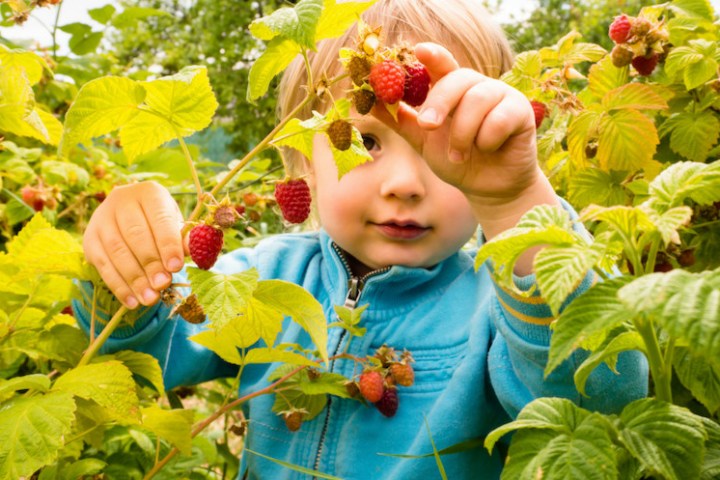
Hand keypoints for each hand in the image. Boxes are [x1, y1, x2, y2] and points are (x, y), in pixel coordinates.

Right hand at [83, 181, 186, 308]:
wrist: (128, 215)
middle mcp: (121, 200)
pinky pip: (102, 264)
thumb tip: (196, 253)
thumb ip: (184, 238)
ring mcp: (101, 219)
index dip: (168, 244)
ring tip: (150, 298)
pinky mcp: (90, 239)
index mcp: (149, 193)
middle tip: (163, 285)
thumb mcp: (176, 224)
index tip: (176, 267)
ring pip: (117, 251)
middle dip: (150, 263)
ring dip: (134, 278)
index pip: (159, 219)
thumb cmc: (160, 222)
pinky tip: (132, 301)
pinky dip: (118, 286)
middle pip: (135, 235)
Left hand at [374, 42, 539, 202]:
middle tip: (428, 126)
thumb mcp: (423, 142)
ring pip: (477, 100)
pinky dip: (487, 139)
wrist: (487, 188)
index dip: (432, 54)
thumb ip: (401, 122)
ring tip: (459, 155)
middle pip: (457, 78)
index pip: (441, 63)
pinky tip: (488, 150)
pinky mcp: (520, 111)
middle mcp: (477, 86)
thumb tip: (369, 105)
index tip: (417, 51)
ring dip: (463, 133)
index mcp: (453, 89)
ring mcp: (501, 96)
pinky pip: (499, 119)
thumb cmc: (457, 160)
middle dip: (439, 102)